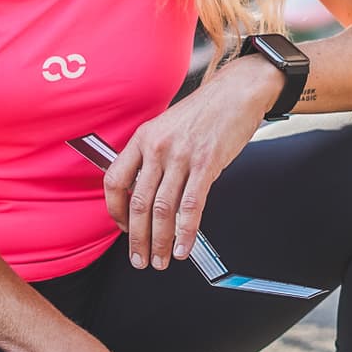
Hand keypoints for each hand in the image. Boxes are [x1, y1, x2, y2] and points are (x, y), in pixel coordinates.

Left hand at [103, 56, 279, 269]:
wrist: (236, 92)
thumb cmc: (204, 112)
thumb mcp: (166, 127)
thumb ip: (152, 156)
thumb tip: (147, 193)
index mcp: (142, 138)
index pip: (115, 180)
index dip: (115, 211)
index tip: (122, 228)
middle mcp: (157, 147)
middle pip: (138, 202)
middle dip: (137, 238)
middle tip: (140, 259)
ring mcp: (181, 156)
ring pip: (162, 209)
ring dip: (160, 241)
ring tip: (162, 260)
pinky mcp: (206, 164)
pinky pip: (191, 205)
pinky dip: (186, 232)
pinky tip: (184, 247)